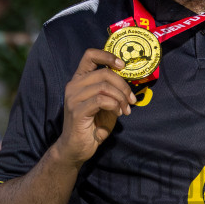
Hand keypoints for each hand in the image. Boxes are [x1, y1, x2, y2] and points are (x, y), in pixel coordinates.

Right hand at [56, 48, 136, 168]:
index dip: (108, 56)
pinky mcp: (77, 111)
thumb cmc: (93, 125)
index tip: (123, 66)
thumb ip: (112, 90)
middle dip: (123, 86)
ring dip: (121, 98)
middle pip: (104, 73)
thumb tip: (128, 81)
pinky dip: (114, 106)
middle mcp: (73, 85)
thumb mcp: (106, 104)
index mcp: (79, 79)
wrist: (78, 148)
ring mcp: (73, 98)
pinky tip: (118, 114)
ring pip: (104, 87)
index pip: (90, 55)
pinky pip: (101, 101)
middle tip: (131, 100)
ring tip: (126, 109)